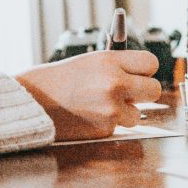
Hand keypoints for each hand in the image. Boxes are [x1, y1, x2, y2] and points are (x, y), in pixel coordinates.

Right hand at [15, 50, 161, 140]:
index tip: (138, 74)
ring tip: (100, 105)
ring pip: (138, 113)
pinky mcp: (106, 127)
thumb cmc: (58, 79)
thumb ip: (116, 66)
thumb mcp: (89, 62)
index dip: (145, 70)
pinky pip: (119, 126)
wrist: (33, 100)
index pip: (151, 63)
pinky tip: (89, 114)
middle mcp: (114, 82)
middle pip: (154, 89)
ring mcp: (111, 107)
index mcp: (109, 60)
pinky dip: (108, 122)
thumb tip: (141, 74)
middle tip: (129, 93)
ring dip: (124, 111)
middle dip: (143, 93)